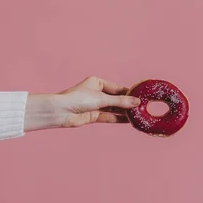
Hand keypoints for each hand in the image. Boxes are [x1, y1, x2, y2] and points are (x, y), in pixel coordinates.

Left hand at [24, 76, 139, 131]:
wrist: (61, 111)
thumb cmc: (78, 98)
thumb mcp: (102, 98)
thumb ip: (120, 101)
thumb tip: (137, 102)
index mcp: (98, 82)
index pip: (117, 88)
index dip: (129, 93)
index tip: (141, 97)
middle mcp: (97, 93)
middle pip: (116, 99)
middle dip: (127, 104)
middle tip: (142, 108)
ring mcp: (95, 105)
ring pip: (113, 108)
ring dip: (124, 112)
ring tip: (138, 115)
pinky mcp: (93, 116)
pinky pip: (109, 116)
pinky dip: (118, 118)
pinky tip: (128, 120)